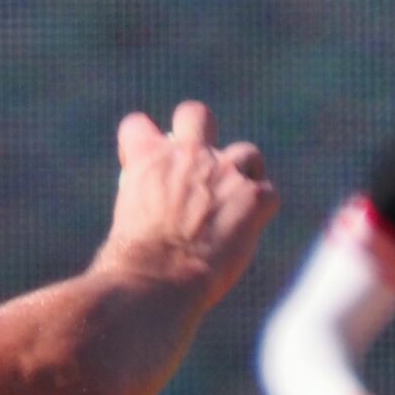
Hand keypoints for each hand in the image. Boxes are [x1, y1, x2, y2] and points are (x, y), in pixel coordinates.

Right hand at [98, 100, 279, 304]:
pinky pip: (268, 194)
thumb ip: (147, 201)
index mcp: (147, 158)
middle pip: (195, 114)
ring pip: (246, 152)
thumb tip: (160, 214)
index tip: (142, 166)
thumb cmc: (131, 262)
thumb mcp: (126, 219)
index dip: (140, 143)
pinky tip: (246, 231)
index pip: (137, 126)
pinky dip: (260, 210)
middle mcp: (187, 154)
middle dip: (198, 129)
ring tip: (233, 206)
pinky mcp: (255, 196)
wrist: (158, 279)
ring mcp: (225, 172)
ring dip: (242, 174)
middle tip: (198, 160)